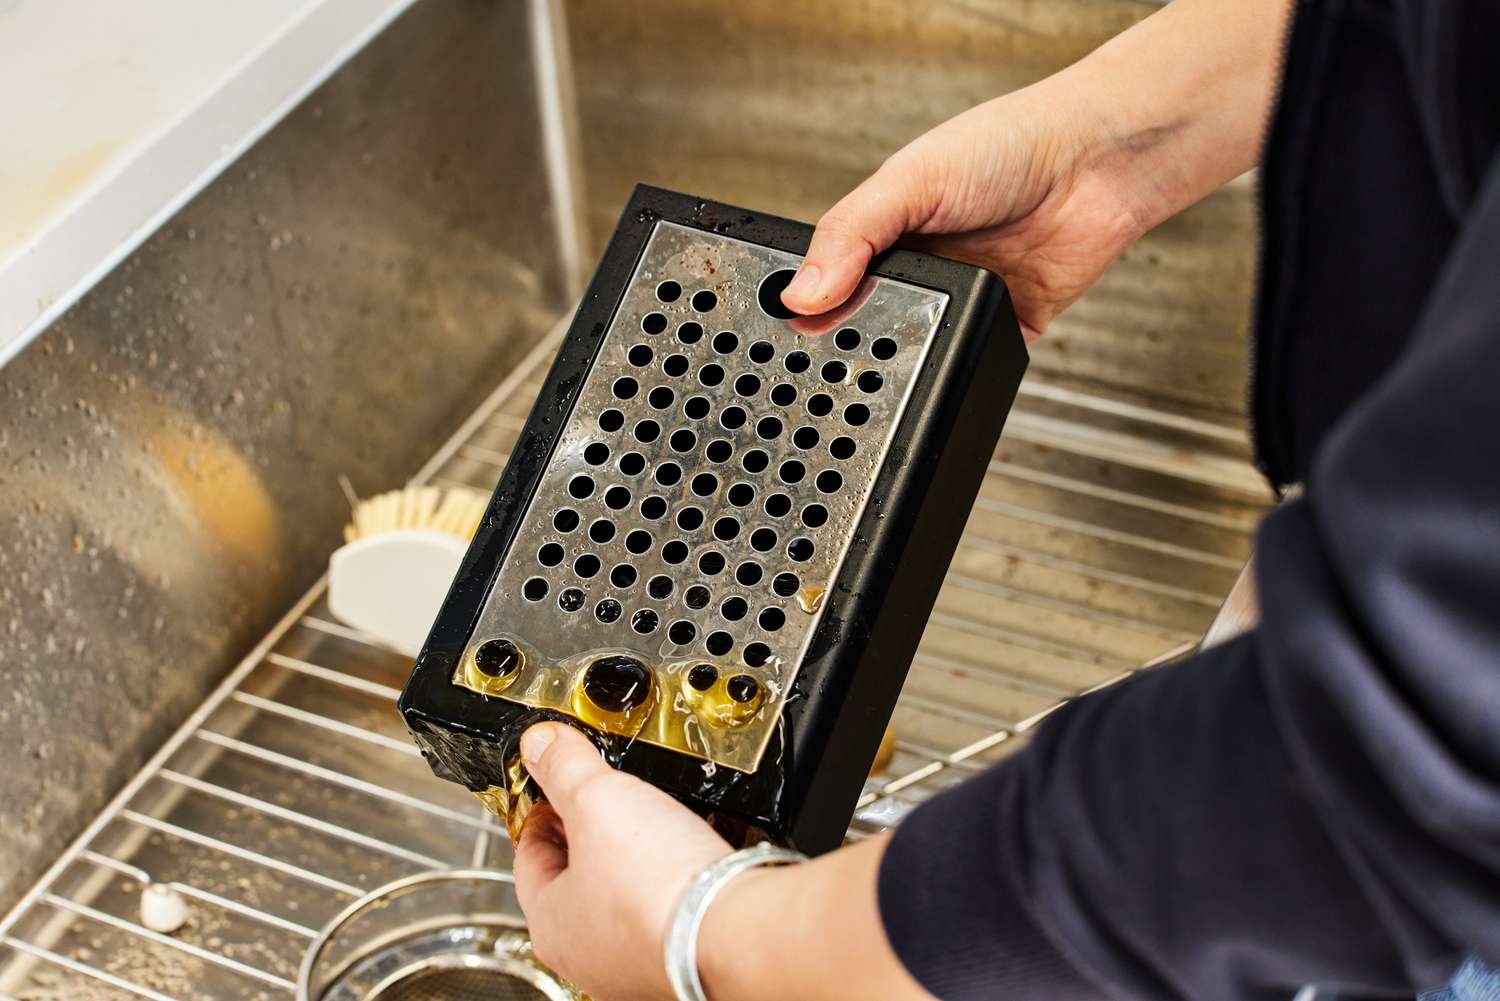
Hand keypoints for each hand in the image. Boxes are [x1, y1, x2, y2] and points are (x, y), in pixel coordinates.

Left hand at [511, 722, 930, 1000]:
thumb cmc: (659, 886)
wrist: (736, 931)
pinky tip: (689, 861)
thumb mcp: (597, 800)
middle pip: (575, 881)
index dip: (543, 811)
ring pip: (623, 900)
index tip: (557, 789)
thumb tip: (540, 744)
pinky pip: (668, 915)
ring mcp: (637, 965)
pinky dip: (673, 887)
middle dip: (589, 839)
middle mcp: (588, 957)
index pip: (530, 856)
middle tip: (604, 803)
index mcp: (551, 923)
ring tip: (652, 827)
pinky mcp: (683, 961)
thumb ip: (564, 767)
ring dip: (634, 864)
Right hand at [780, 86, 1137, 341]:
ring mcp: (962, 299)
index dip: (812, 306)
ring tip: (890, 361)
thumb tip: (802, 292)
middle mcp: (920, 266)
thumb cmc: (1011, 144)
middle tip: (836, 357)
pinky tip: (947, 366)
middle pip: (869, 321)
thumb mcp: (911, 180)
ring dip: (907, 359)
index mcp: (885, 228)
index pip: (830, 278)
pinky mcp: (1004, 326)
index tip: (793, 332)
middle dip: (857, 339)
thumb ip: (853, 233)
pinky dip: (962, 372)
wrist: (1099, 162)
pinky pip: (973, 363)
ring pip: (918, 350)